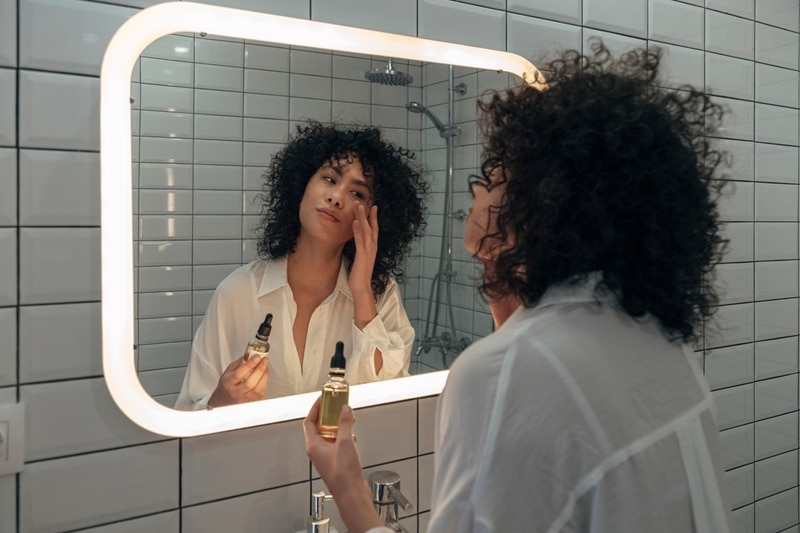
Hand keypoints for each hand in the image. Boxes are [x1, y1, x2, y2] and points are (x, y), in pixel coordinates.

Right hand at [207, 354, 268, 406]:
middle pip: (250, 383)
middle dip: (260, 369)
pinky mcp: (252, 401)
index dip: (249, 365)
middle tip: (264, 360)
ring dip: (264, 375)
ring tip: (265, 366)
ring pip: (257, 388)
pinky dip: (265, 381)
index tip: (256, 357)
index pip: (238, 374)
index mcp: (228, 383)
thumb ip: (239, 362)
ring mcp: (245, 398)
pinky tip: (265, 374)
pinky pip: (262, 391)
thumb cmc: (227, 384)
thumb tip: (251, 354)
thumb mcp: (229, 370)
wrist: (225, 399)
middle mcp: (236, 392)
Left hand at [303, 397, 382, 531]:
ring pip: (329, 435)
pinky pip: (337, 443)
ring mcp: (326, 457)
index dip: (316, 408)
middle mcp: (317, 451)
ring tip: (347, 419)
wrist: (352, 494)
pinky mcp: (336, 462)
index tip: (323, 398)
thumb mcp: (345, 442)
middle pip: (319, 427)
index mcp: (313, 446)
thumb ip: (345, 423)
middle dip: (328, 415)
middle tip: (336, 405)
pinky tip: (352, 436)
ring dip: (337, 425)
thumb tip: (344, 410)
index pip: (309, 421)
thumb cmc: (344, 475)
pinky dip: (343, 436)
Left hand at [349, 203, 378, 297]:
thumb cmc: (360, 275)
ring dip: (362, 218)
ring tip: (358, 206)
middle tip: (364, 202)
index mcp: (372, 248)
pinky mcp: (362, 255)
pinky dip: (357, 230)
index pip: (374, 230)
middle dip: (367, 214)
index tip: (372, 207)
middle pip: (371, 227)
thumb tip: (358, 244)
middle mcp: (372, 247)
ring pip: (366, 230)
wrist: (362, 288)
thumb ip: (361, 250)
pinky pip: (360, 240)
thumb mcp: (361, 260)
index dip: (373, 218)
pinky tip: (354, 222)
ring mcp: (368, 251)